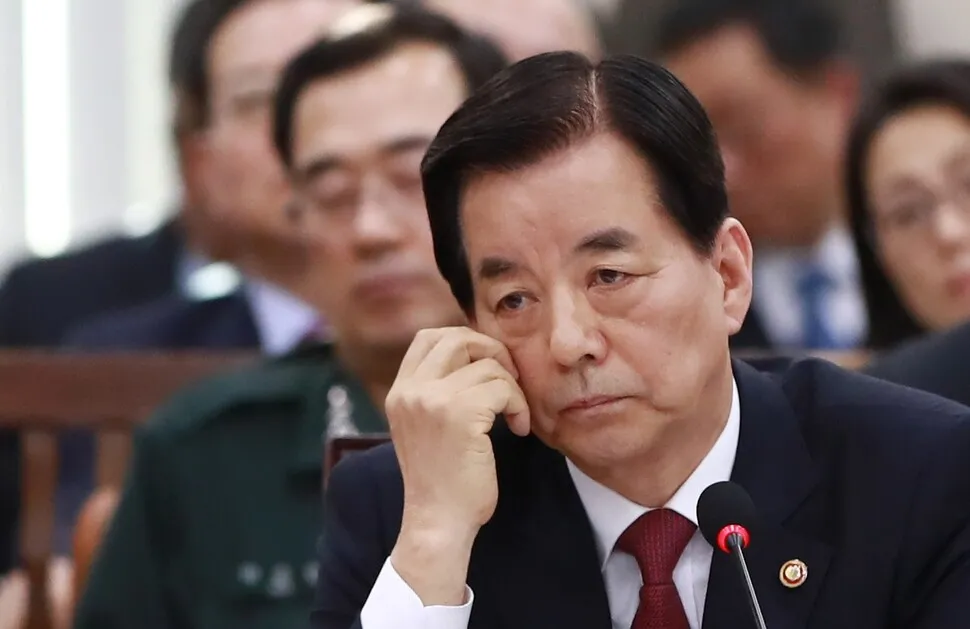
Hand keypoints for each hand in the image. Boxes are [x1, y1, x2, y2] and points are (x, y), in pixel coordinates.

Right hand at [385, 326, 529, 604]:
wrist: (438, 522)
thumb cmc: (442, 480)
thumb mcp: (425, 426)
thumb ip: (436, 391)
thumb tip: (475, 353)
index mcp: (400, 392)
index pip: (429, 337)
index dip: (466, 341)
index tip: (488, 366)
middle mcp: (411, 391)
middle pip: (458, 338)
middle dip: (492, 352)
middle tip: (509, 381)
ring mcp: (432, 400)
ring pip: (488, 366)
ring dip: (512, 388)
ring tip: (513, 417)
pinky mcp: (460, 414)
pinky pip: (504, 389)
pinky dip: (519, 406)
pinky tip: (518, 429)